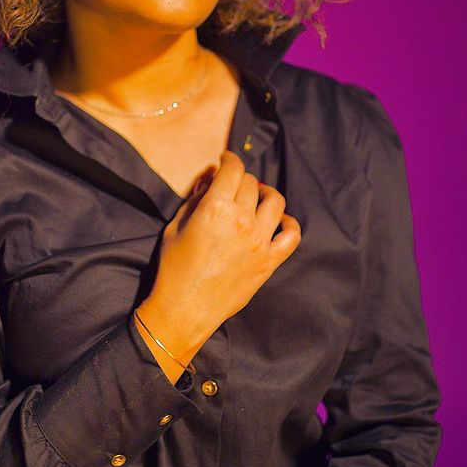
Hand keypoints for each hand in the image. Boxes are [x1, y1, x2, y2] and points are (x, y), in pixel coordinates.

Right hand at [137, 150, 300, 358]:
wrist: (185, 308)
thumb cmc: (174, 267)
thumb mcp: (175, 226)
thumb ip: (194, 200)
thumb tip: (209, 182)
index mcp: (216, 208)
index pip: (233, 169)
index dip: (230, 159)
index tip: (227, 160)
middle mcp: (242, 220)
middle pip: (252, 183)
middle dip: (241, 179)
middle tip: (233, 185)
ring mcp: (260, 241)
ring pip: (275, 201)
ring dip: (265, 194)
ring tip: (256, 198)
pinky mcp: (269, 261)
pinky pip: (292, 235)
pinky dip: (288, 223)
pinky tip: (277, 221)